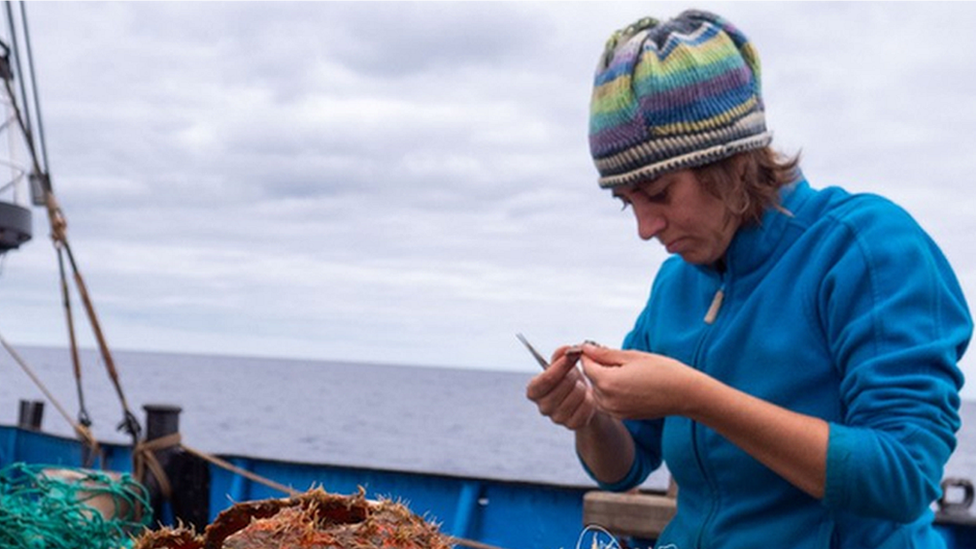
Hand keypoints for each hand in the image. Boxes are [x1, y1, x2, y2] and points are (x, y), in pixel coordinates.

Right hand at [525, 345, 597, 429]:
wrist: (582, 399)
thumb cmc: (569, 380)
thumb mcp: (563, 366)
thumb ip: (560, 356)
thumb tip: (564, 350)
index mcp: (534, 390)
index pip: (544, 380)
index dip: (558, 368)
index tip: (570, 357)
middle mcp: (543, 407)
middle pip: (561, 387)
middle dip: (573, 376)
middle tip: (576, 373)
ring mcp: (557, 418)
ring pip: (575, 397)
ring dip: (582, 388)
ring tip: (581, 386)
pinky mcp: (572, 425)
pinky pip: (585, 408)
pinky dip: (589, 400)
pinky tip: (587, 397)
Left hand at [579, 344, 702, 419]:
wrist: (685, 394)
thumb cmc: (663, 372)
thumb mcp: (632, 356)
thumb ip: (605, 353)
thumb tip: (587, 348)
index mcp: (607, 382)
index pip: (586, 365)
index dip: (589, 354)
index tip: (596, 347)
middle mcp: (607, 400)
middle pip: (591, 379)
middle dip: (598, 366)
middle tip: (615, 357)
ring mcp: (615, 411)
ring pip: (598, 391)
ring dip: (604, 380)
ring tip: (625, 370)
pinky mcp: (623, 416)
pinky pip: (608, 402)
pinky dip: (612, 391)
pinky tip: (630, 383)